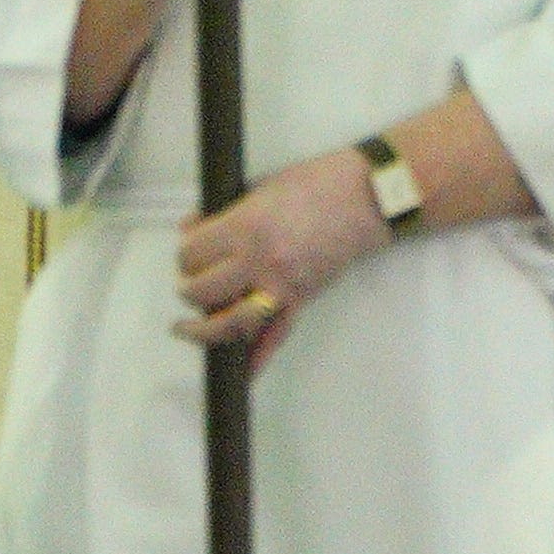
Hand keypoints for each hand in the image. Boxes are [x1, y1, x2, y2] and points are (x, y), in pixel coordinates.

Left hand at [175, 152, 390, 371]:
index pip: (193, 254)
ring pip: (229, 323)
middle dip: (189, 289)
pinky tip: (241, 370)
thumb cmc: (322, 182)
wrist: (368, 197)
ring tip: (187, 328)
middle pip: (202, 291)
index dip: (185, 254)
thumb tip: (193, 226)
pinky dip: (257, 359)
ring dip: (203, 330)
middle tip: (190, 283)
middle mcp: (258, 261)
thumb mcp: (263, 186)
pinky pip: (274, 338)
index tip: (188, 252)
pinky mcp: (301, 300)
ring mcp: (280, 286)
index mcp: (245, 227)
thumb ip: (225, 210)